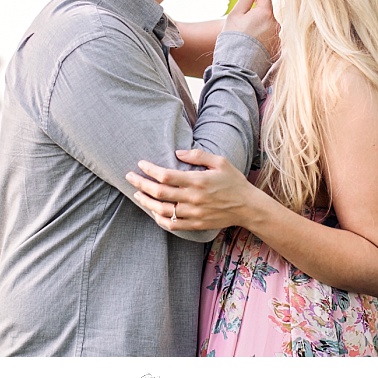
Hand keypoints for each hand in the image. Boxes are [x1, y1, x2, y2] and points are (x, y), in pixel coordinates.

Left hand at [125, 149, 255, 231]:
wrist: (247, 207)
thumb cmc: (234, 181)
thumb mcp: (220, 161)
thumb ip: (198, 155)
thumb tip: (177, 152)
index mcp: (198, 181)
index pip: (166, 176)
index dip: (150, 170)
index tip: (141, 164)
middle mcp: (193, 198)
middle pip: (159, 193)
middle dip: (141, 184)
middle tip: (129, 177)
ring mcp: (193, 214)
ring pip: (161, 210)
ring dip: (146, 202)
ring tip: (137, 194)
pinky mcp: (195, 225)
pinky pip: (171, 225)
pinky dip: (158, 218)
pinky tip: (152, 211)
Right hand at [222, 0, 279, 58]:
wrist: (236, 67)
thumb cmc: (232, 40)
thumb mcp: (235, 16)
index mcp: (266, 13)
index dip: (254, 1)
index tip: (245, 10)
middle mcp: (276, 25)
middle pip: (268, 14)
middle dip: (258, 17)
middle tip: (243, 28)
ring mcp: (278, 39)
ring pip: (269, 28)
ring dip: (261, 30)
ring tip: (247, 41)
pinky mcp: (277, 51)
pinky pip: (271, 41)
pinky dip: (263, 42)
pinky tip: (253, 49)